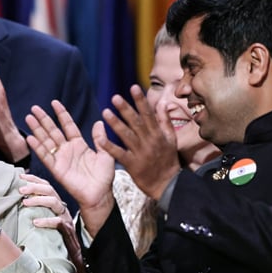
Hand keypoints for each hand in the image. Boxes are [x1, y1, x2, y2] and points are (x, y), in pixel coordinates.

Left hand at [19, 173, 84, 272]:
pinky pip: (58, 222)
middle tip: (20, 189)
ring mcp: (65, 218)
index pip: (46, 185)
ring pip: (53, 202)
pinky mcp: (68, 230)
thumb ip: (37, 209)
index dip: (34, 179)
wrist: (74, 255)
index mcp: (56, 202)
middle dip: (34, 187)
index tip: (20, 175)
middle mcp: (61, 207)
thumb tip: (20, 201)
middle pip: (49, 190)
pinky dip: (46, 221)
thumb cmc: (56, 236)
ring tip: (25, 203)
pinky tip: (35, 223)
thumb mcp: (45, 219)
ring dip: (38, 200)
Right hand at [26, 100, 114, 236]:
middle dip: (44, 119)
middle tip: (34, 108)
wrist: (100, 195)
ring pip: (46, 141)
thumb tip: (99, 122)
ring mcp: (61, 158)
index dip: (61, 114)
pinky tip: (30, 138)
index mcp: (79, 144)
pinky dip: (37, 147)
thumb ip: (101, 139)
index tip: (54, 103)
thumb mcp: (106, 155)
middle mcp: (67, 149)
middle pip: (53, 131)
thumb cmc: (104, 177)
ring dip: (37, 129)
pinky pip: (45, 156)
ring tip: (29, 118)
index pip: (68, 125)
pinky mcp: (56, 169)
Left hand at [99, 85, 180, 199]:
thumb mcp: (171, 140)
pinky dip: (110, 146)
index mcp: (158, 134)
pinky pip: (119, 154)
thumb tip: (163, 102)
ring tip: (105, 112)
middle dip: (126, 109)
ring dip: (115, 123)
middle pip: (136, 122)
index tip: (133, 87)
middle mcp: (149, 141)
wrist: (167, 185)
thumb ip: (165, 121)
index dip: (141, 100)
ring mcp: (140, 153)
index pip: (148, 114)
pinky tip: (100, 138)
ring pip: (127, 136)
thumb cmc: (168, 161)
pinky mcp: (132, 164)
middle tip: (115, 97)